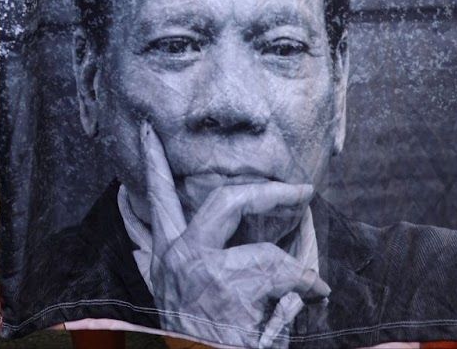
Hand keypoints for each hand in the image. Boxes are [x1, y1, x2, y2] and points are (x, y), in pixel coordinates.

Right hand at [139, 123, 327, 348]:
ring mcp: (206, 271)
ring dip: (294, 269)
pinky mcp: (232, 290)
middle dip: (269, 194)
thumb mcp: (171, 296)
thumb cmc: (196, 339)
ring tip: (309, 284)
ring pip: (263, 248)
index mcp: (166, 257)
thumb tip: (143, 228)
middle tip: (300, 190)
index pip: (158, 199)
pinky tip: (314, 295)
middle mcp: (181, 257)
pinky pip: (283, 276)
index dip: (154, 162)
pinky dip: (306, 286)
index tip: (149, 128)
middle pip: (224, 200)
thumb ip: (168, 261)